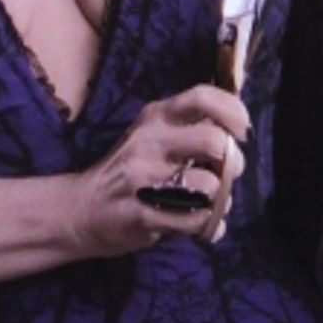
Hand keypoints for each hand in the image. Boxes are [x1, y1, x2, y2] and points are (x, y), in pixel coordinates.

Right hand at [72, 84, 248, 257]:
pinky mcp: (143, 214)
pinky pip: (196, 221)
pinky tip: (199, 224)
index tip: (242, 131)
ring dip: (220, 199)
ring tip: (209, 203)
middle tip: (227, 174)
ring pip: (210, 185)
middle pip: (213, 140)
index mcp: (156, 116)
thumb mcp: (152, 135)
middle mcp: (150, 141)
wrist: (80, 209)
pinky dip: (208, 225)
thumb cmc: (128, 169)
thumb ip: (189, 127)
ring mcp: (144, 179)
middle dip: (232, 162)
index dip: (234, 111)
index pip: (203, 97)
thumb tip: (235, 126)